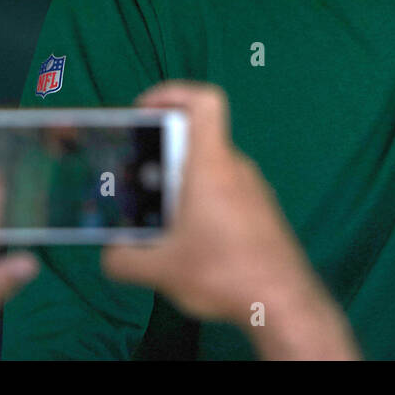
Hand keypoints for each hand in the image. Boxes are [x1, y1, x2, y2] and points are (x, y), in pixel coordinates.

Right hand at [102, 81, 358, 358]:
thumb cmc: (222, 271)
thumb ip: (123, 259)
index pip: (204, 101)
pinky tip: (187, 240)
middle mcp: (235, 167)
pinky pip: (224, 192)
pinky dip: (201, 204)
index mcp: (212, 164)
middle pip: (196, 140)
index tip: (144, 111)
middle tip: (134, 183)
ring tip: (156, 219)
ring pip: (208, 170)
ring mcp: (253, 188)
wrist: (283, 301)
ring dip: (180, 185)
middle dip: (160, 156)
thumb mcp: (159, 269)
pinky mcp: (261, 210)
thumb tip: (111, 253)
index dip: (172, 92)